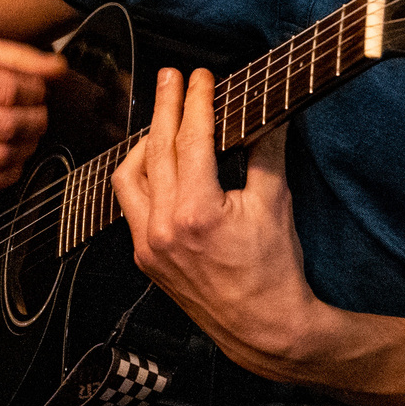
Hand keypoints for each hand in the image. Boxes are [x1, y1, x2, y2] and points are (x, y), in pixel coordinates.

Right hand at [0, 32, 66, 193]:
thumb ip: (16, 55)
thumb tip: (58, 68)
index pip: (8, 90)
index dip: (36, 92)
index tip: (38, 89)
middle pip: (6, 126)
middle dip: (36, 120)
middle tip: (38, 112)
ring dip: (27, 148)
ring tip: (27, 133)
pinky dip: (8, 175)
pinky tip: (12, 158)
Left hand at [112, 67, 324, 371]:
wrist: (264, 328)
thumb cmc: (274, 272)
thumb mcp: (275, 204)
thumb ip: (267, 152)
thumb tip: (269, 112)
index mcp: (196, 212)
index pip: (190, 140)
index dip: (195, 102)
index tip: (200, 78)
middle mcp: (163, 228)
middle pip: (155, 149)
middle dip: (164, 107)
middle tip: (171, 78)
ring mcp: (149, 246)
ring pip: (129, 178)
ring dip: (144, 144)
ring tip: (161, 122)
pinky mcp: (146, 259)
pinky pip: (131, 207)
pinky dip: (141, 179)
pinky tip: (156, 166)